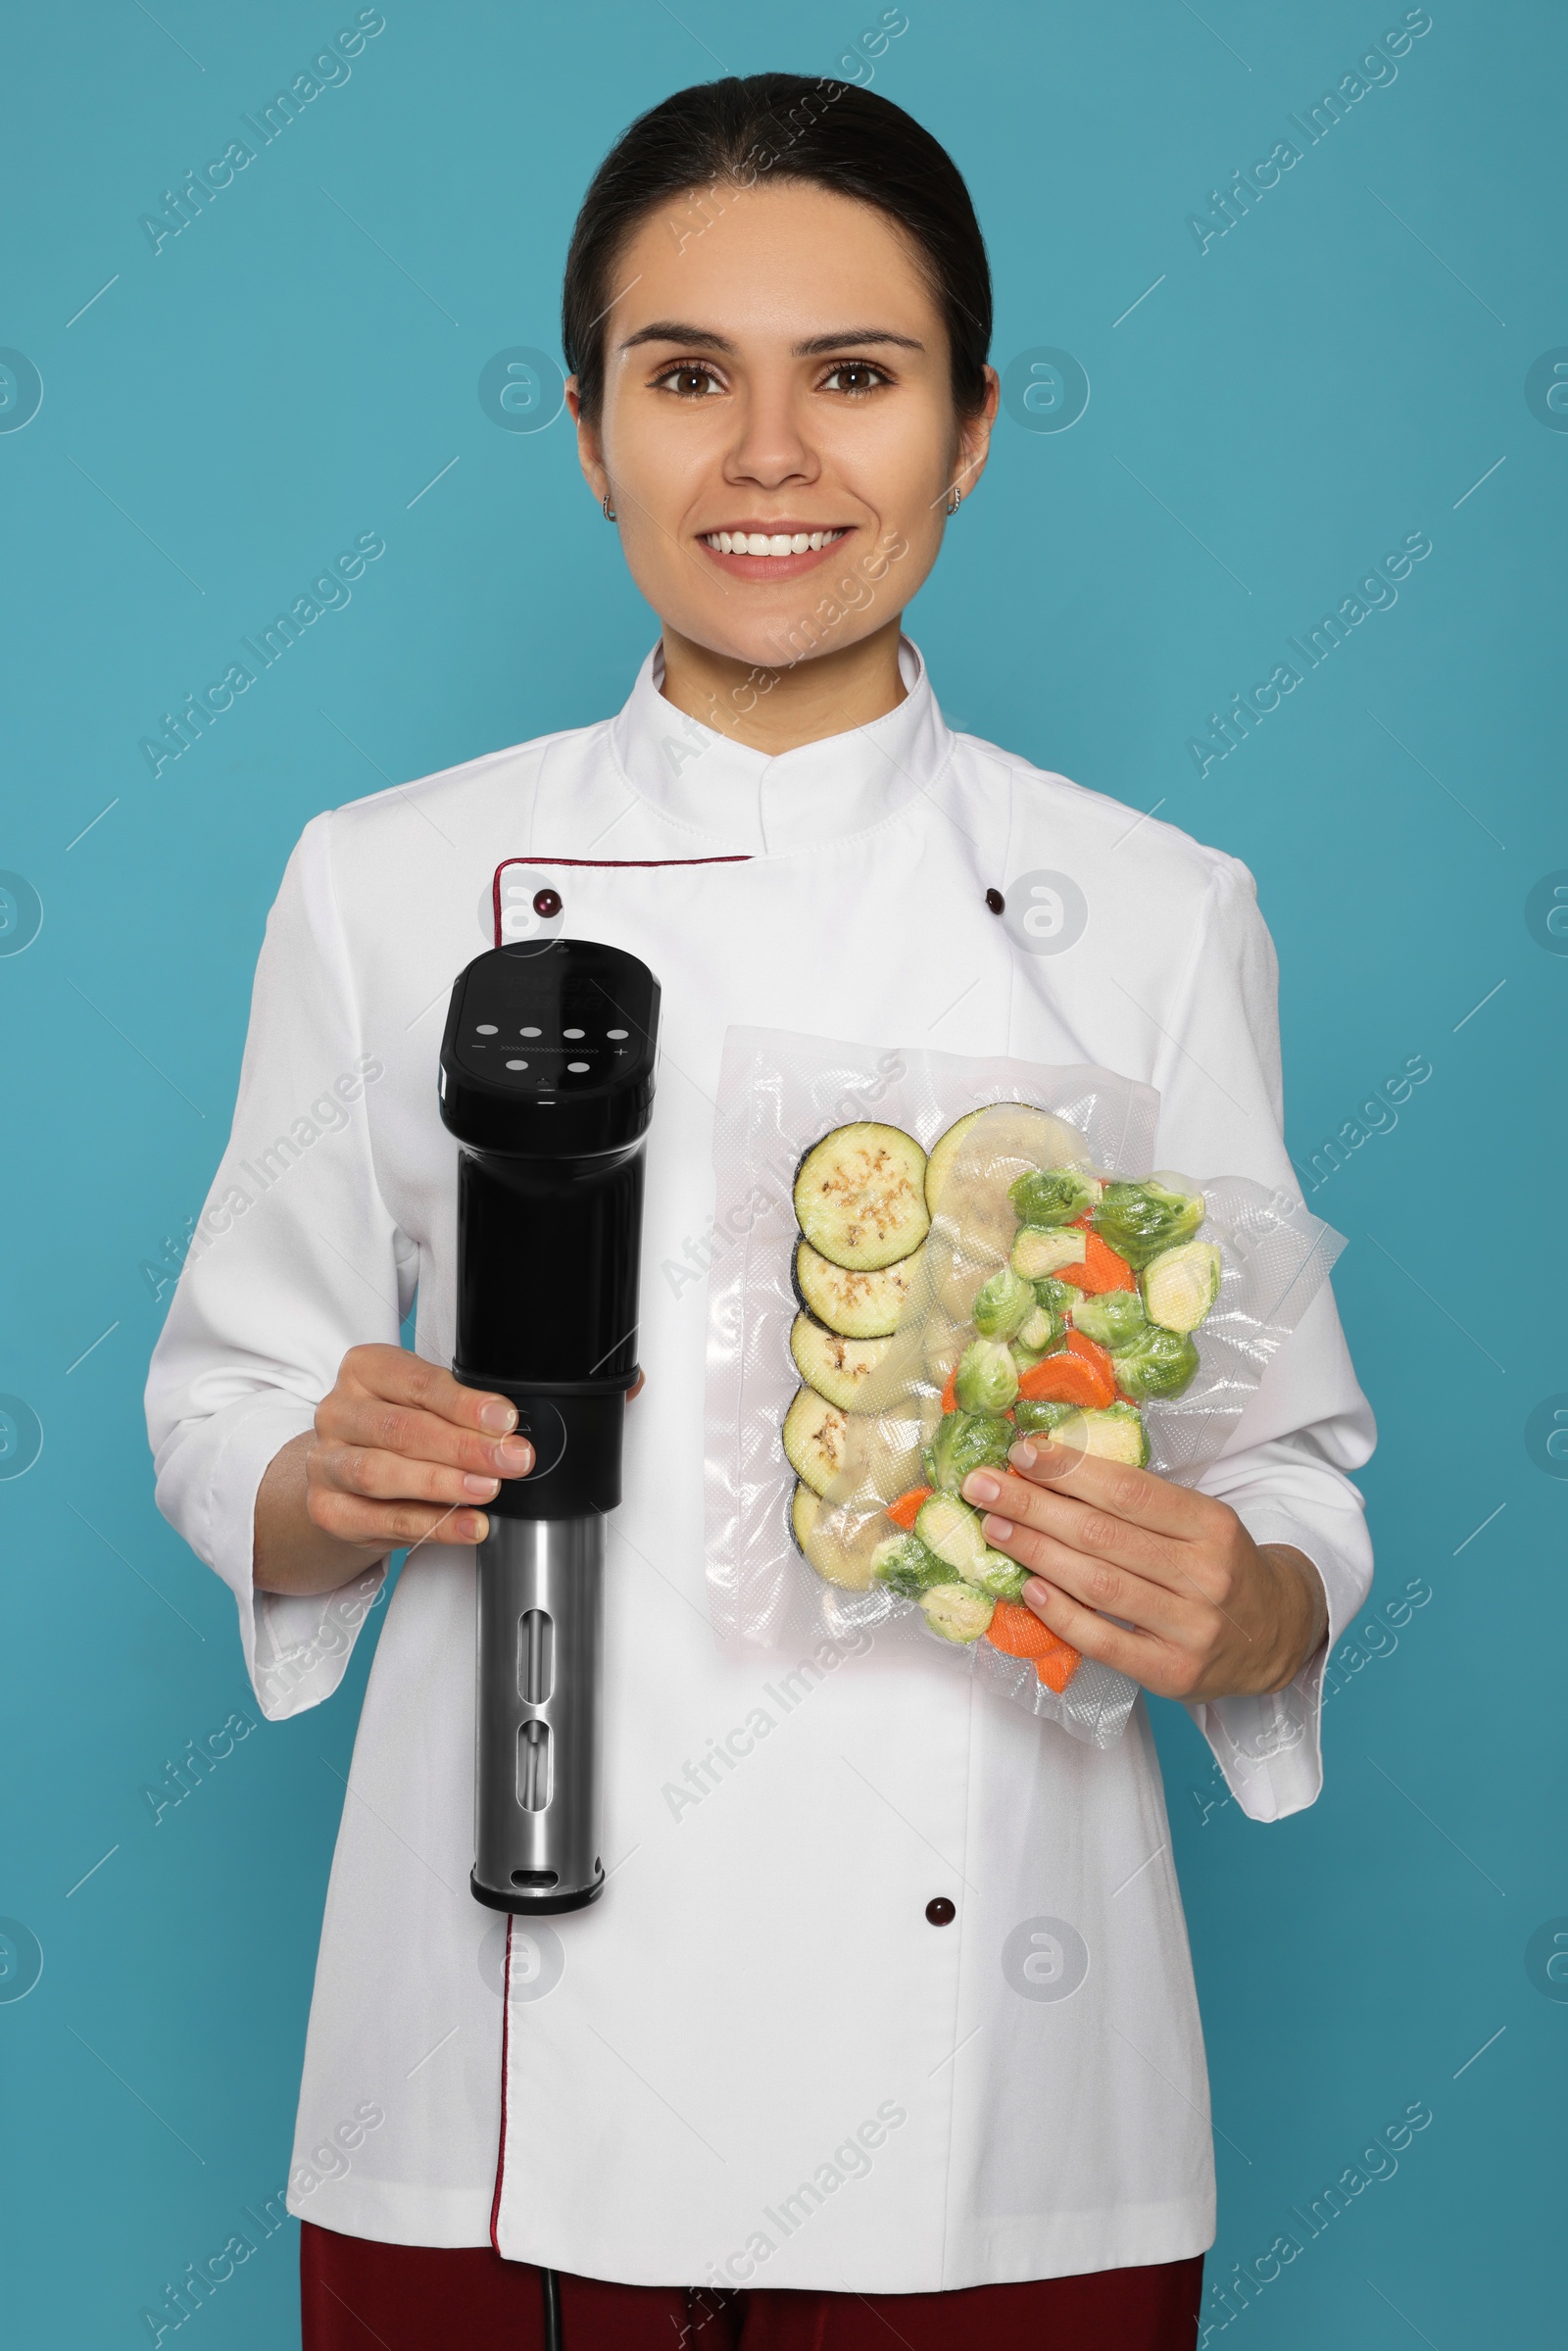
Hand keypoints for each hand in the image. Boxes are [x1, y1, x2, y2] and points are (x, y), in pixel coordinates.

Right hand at [253, 1344, 534, 1593]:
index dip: (464, 1404)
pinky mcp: (330, 1510)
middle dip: (462, 1447)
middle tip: (508, 1460)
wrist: (345, 1475)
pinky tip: (468, 1525)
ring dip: (442, 1483)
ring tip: (486, 1489)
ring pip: (380, 1473)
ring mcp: (325, 1463)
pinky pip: (384, 1520)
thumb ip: (458, 1411)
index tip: (504, 1420)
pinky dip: (434, 1525)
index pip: (417, 1383)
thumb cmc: (395, 1429)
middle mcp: (337, 1413)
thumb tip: (504, 1430)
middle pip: (399, 1429)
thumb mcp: (424, 1404)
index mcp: (364, 1370)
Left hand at [960, 1438, 1327, 1704]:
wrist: (1276, 1634)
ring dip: (1037, 1553)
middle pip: (1103, 1534)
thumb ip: (1139, 1503)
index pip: (1129, 1491)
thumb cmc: (1220, 1566)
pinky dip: (1061, 1614)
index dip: (1069, 1470)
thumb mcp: (1200, 1521)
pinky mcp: (1173, 1673)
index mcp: (1212, 1525)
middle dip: (1034, 1507)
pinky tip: (1028, 1589)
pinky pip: (1104, 1641)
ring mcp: (1191, 1629)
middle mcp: (1205, 1575)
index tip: (1022, 1453)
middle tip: (983, 1488)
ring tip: (995, 1530)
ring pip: (1099, 1584)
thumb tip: (1051, 1468)